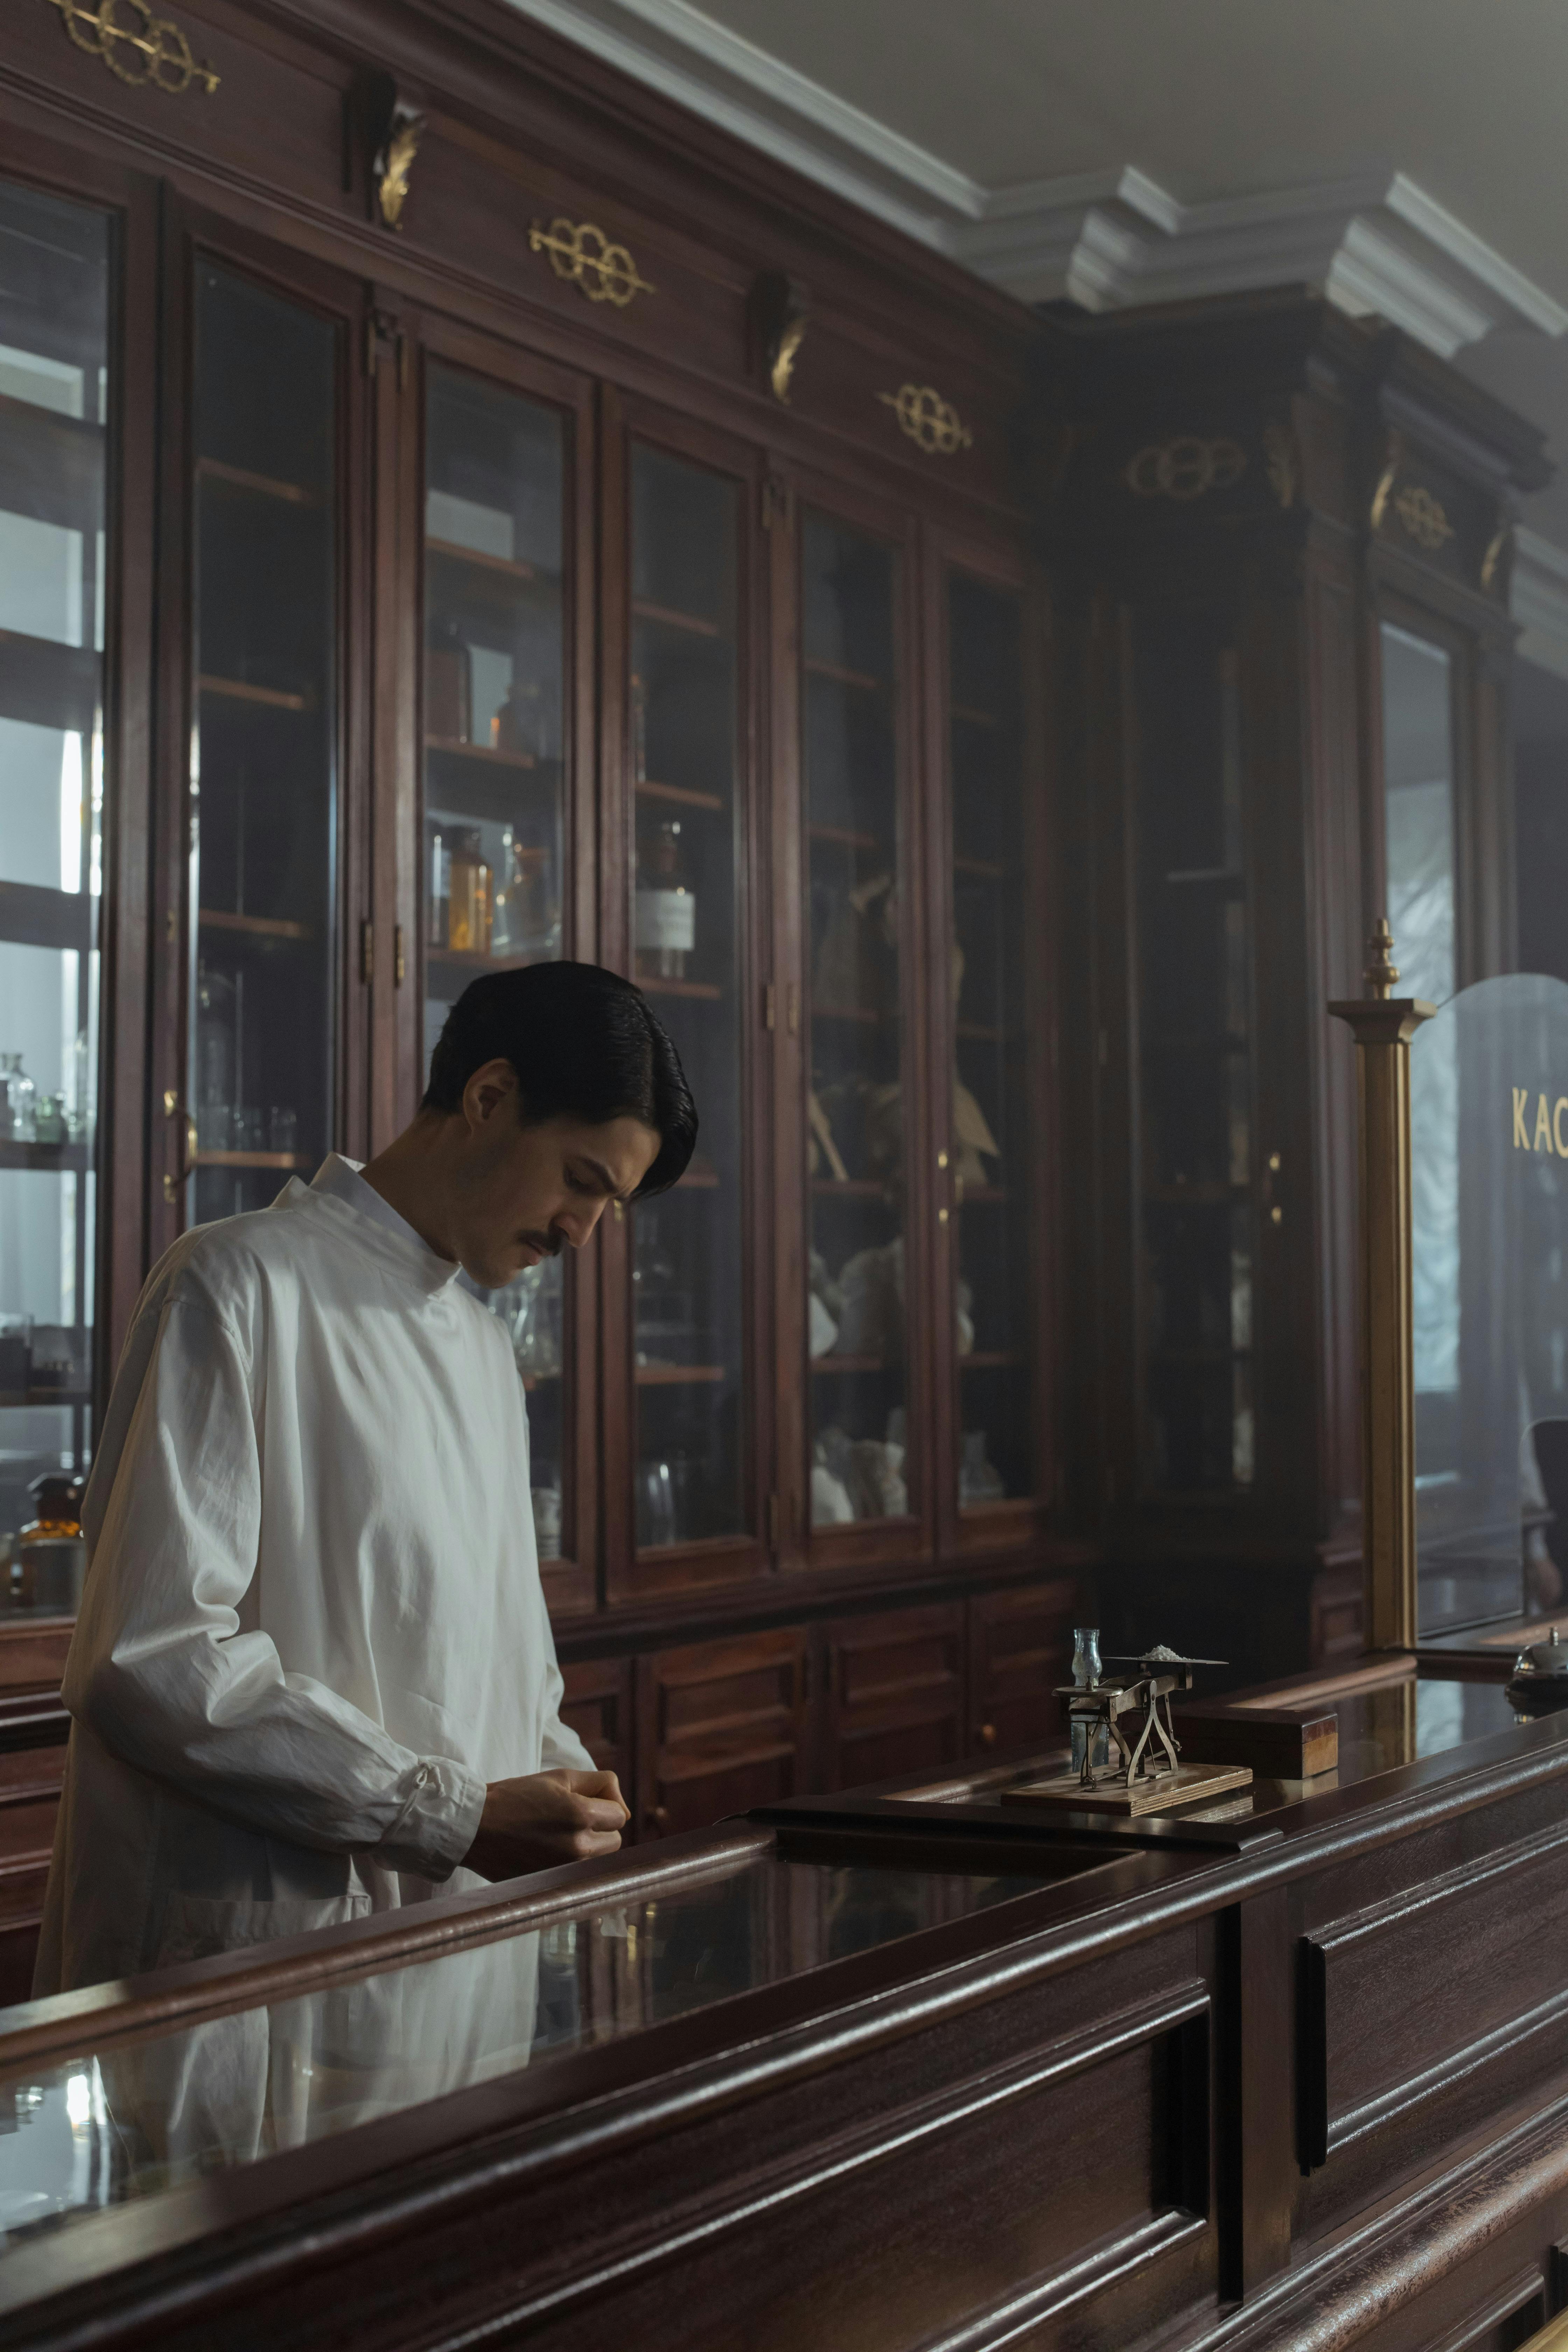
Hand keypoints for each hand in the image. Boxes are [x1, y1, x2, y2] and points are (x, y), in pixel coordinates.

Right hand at [461, 1768, 627, 1880]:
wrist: (474, 1827)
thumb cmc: (516, 1797)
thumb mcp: (560, 1777)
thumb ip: (600, 1785)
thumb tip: (622, 1807)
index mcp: (580, 1815)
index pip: (620, 1816)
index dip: (605, 1805)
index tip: (584, 1801)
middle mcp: (577, 1847)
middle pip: (615, 1840)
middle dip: (600, 1827)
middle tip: (570, 1816)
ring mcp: (565, 1870)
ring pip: (598, 1859)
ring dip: (587, 1845)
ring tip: (556, 1832)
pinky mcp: (552, 1883)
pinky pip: (579, 1873)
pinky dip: (571, 1862)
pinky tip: (547, 1848)